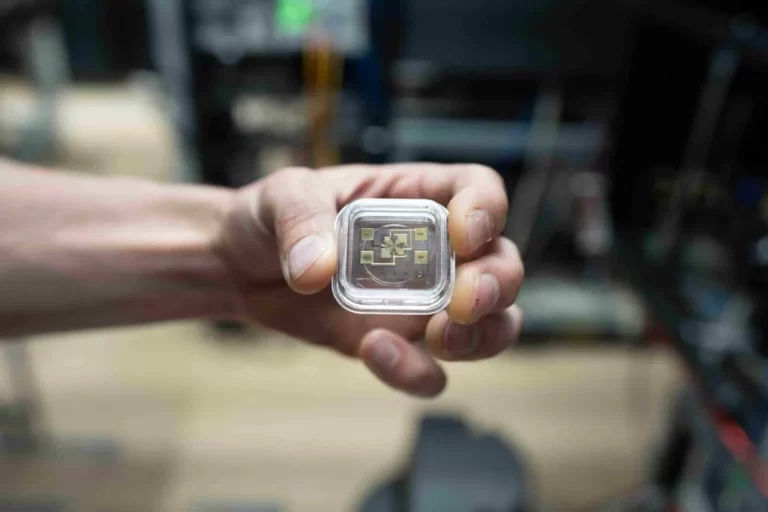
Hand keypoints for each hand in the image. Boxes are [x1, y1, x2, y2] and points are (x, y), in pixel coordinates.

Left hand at [217, 164, 523, 396]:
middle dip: (496, 285)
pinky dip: (415, 372)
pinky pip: (431, 371)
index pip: (478, 191)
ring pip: (489, 325)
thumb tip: (318, 271)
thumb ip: (302, 221)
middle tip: (463, 302)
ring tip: (438, 337)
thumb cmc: (271, 217)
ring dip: (480, 337)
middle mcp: (433, 250)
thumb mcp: (282, 197)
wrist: (241, 267)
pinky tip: (374, 350)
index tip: (463, 236)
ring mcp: (421, 302)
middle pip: (501, 263)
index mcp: (416, 198)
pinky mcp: (398, 345)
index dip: (487, 210)